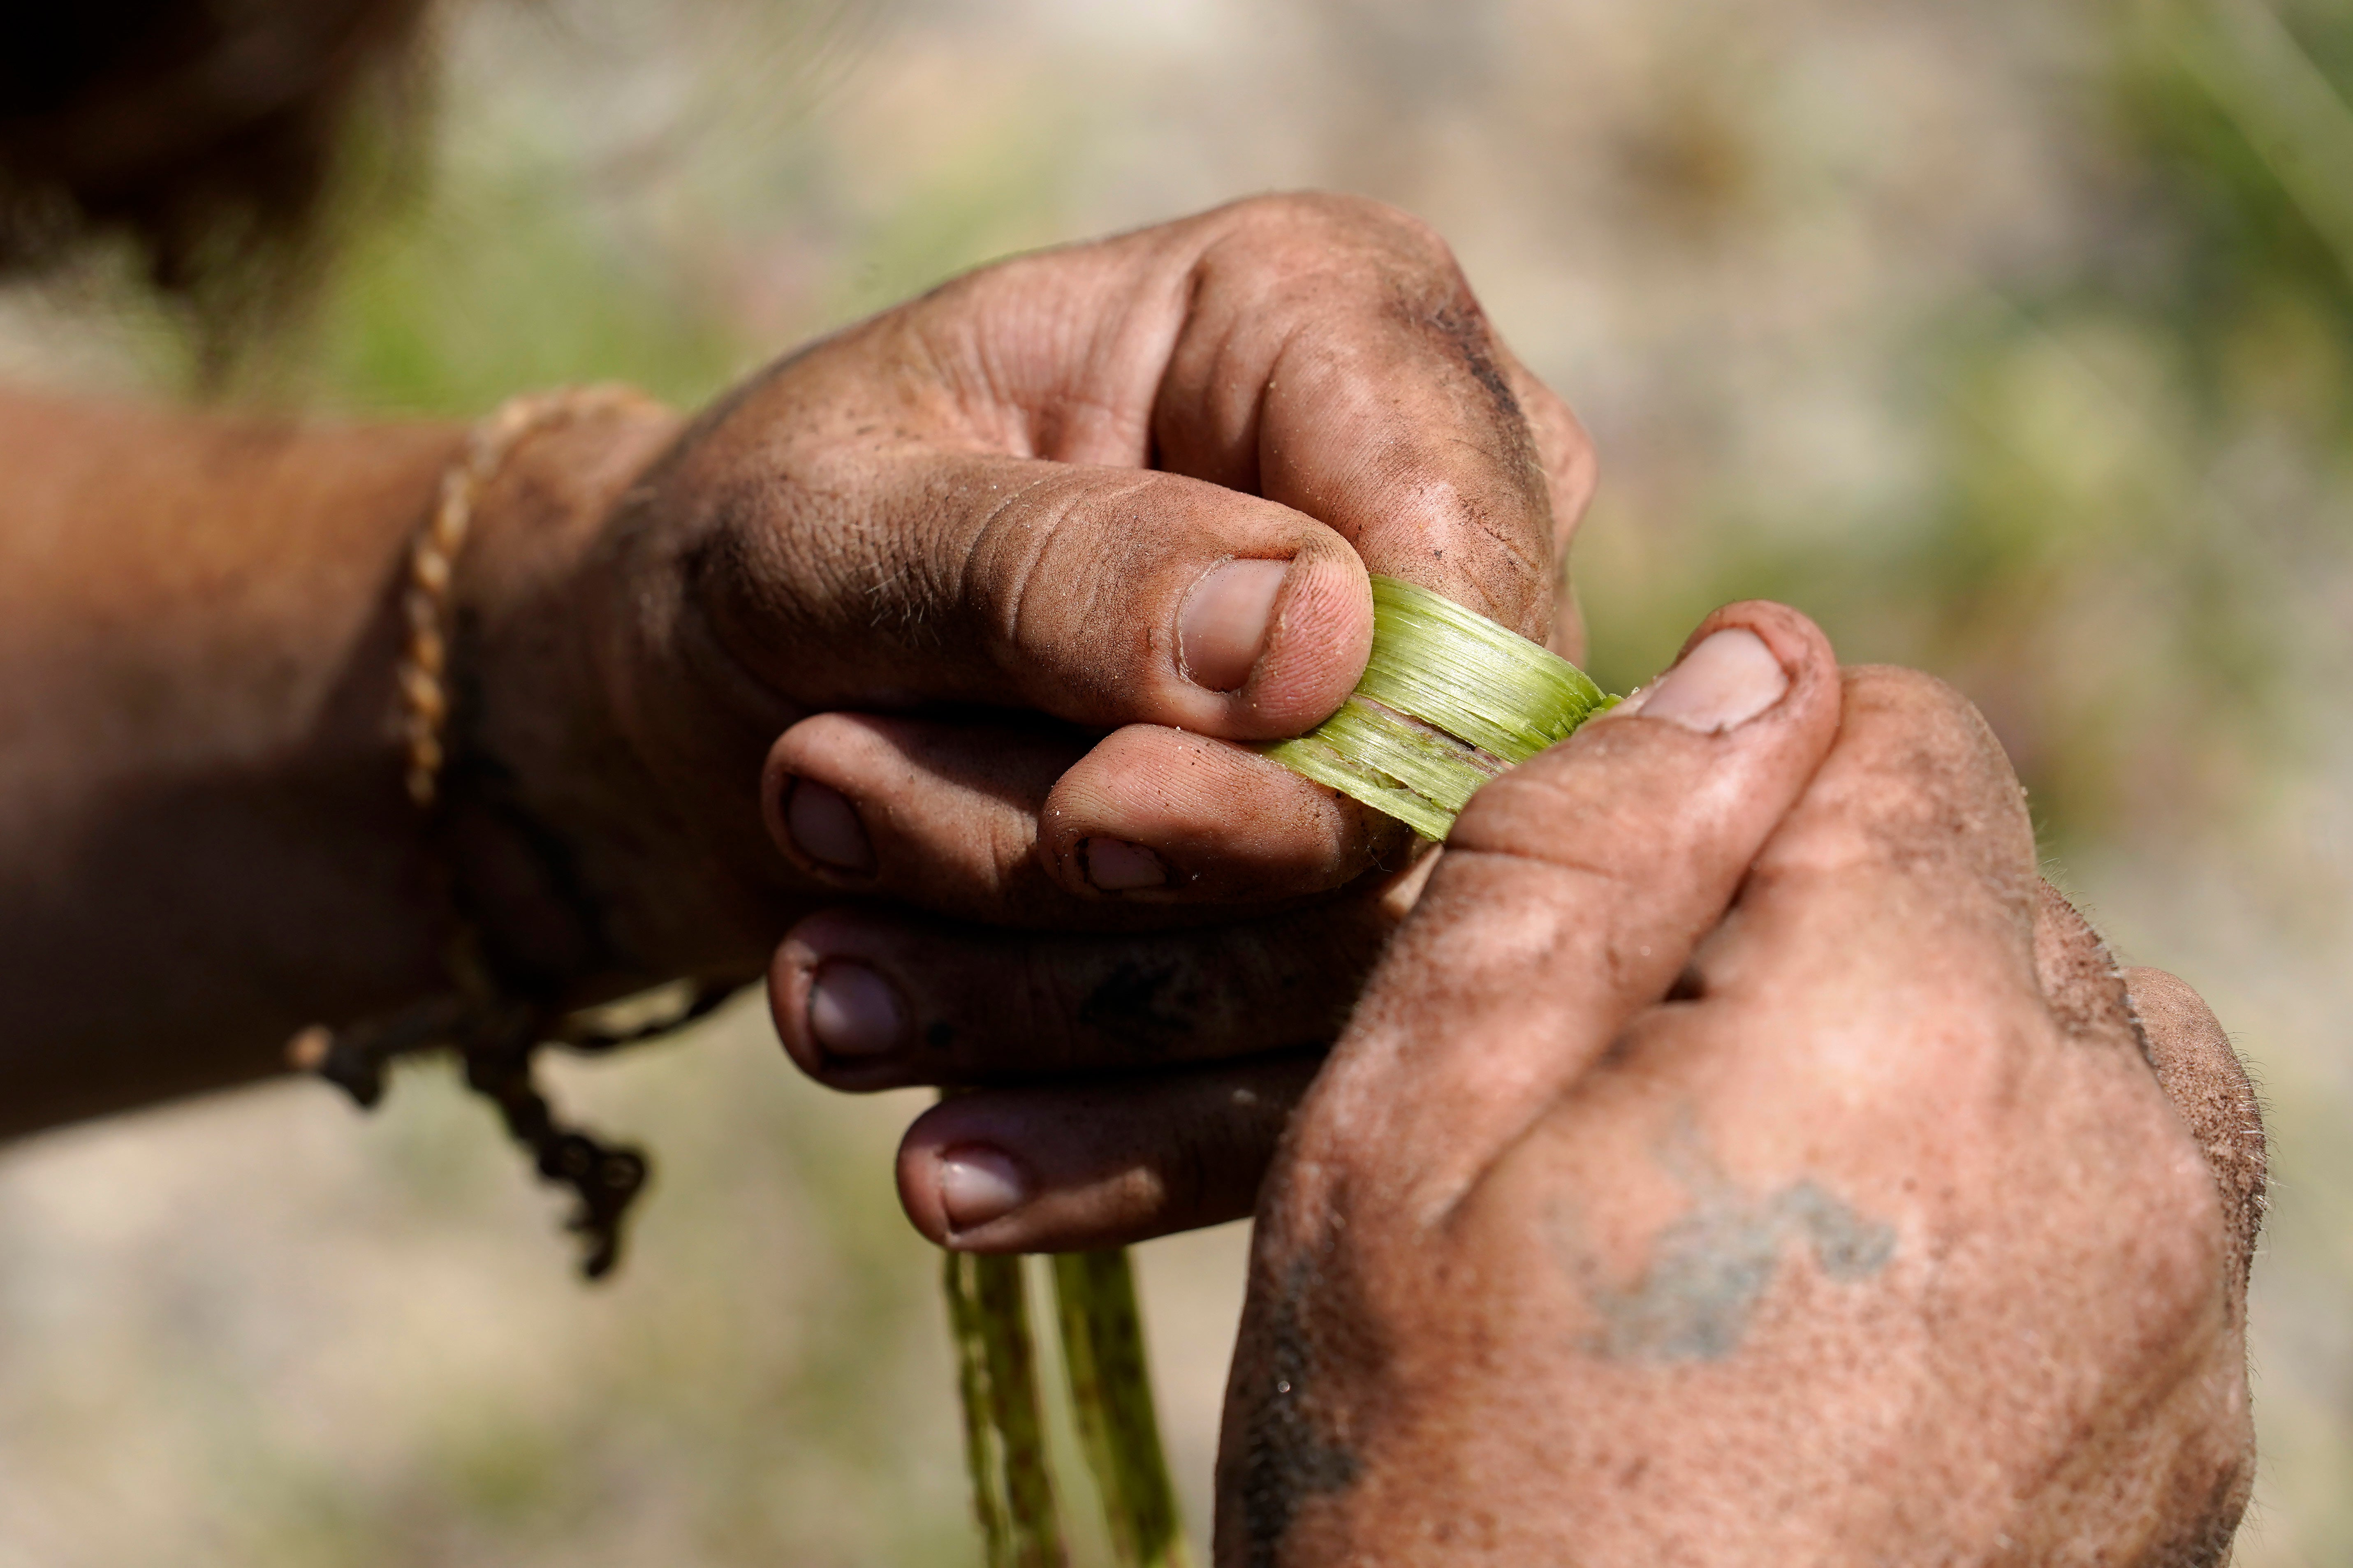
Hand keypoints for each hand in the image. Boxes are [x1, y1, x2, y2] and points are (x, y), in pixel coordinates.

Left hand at [460, 196, 1590, 1241]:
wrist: (685, 710)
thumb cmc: (757, 552)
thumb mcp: (829, 525)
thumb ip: (1055, 568)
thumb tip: (1323, 645)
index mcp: (1330, 324)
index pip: (1463, 550)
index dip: (1337, 727)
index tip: (1094, 810)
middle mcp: (1411, 533)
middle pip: (1408, 788)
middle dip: (1112, 868)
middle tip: (826, 817)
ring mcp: (1395, 745)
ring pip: (1338, 962)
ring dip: (1060, 1002)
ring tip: (821, 978)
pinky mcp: (1334, 923)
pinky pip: (1294, 1090)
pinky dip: (1106, 1145)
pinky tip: (945, 1166)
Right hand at [1216, 603, 2261, 1564]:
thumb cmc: (1439, 1494)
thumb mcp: (1405, 1138)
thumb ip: (1579, 858)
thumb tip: (1741, 663)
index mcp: (1923, 1023)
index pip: (1891, 727)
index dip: (1723, 795)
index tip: (1602, 940)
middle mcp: (2120, 1145)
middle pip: (1982, 882)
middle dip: (1805, 937)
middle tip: (1619, 1136)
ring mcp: (2185, 1314)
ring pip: (2058, 1038)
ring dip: (1899, 1071)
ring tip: (1722, 1248)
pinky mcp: (2190, 1446)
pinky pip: (2105, 1211)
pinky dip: (1972, 1217)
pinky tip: (1815, 1364)